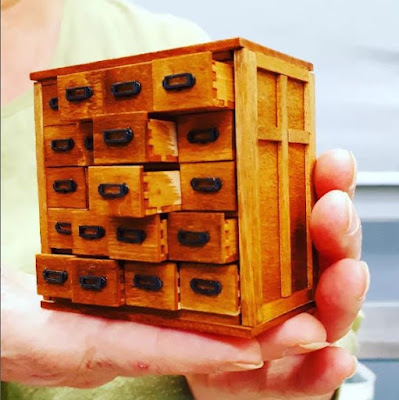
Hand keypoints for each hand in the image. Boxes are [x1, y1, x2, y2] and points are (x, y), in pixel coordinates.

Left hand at [187, 149, 367, 398]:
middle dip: (336, 230)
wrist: (186, 356)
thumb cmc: (188, 297)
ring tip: (344, 275)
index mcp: (270, 252)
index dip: (323, 186)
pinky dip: (321, 371)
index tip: (331, 162)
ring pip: (325, 314)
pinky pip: (303, 378)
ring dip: (339, 293)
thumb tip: (192, 142)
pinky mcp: (277, 377)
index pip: (303, 214)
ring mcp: (286, 333)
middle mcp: (286, 288)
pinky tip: (332, 361)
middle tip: (334, 207)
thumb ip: (196, 212)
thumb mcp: (187, 246)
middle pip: (323, 258)